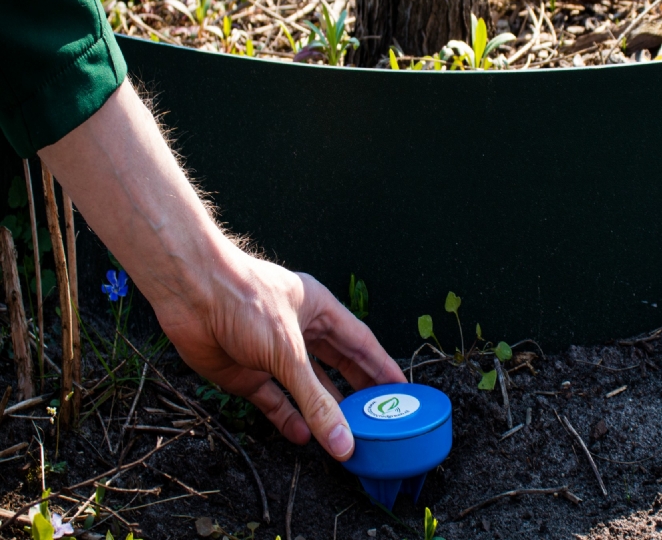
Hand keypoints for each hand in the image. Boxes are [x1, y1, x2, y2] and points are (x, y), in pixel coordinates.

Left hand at [158, 250, 405, 457]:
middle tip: (378, 416)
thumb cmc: (243, 299)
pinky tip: (303, 436)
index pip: (360, 343)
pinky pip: (273, 400)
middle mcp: (298, 330)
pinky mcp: (245, 372)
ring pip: (305, 386)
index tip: (401, 390)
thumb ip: (316, 400)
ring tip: (345, 434)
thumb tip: (343, 440)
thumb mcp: (289, 353)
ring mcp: (271, 352)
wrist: (190, 293)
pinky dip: (287, 417)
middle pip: (336, 366)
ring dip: (322, 409)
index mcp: (319, 309)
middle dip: (356, 391)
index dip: (381, 367)